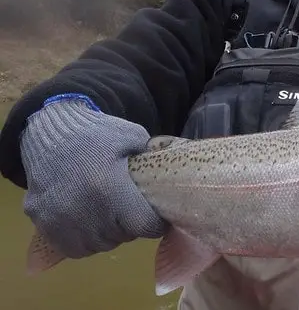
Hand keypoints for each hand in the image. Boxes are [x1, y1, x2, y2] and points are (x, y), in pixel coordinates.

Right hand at [20, 94, 166, 258]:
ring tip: (108, 212)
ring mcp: (59, 220)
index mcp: (108, 188)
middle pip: (122, 236)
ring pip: (99, 245)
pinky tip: (89, 221)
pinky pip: (74, 248)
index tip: (156, 215)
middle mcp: (83, 210)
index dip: (155, 222)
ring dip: (108, 234)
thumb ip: (152, 159)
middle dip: (131, 225)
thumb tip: (171, 177)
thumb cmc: (96, 134)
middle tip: (129, 207)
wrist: (48, 133)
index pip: (145, 226)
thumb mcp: (132, 137)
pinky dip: (85, 240)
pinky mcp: (43, 224)